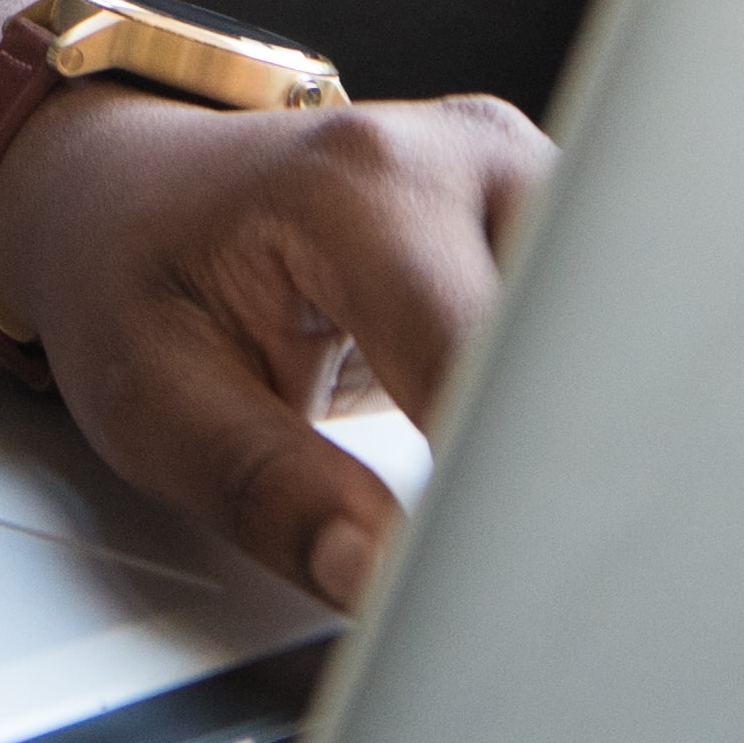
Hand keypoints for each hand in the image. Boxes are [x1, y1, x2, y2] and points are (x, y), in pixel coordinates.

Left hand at [0, 81, 548, 615]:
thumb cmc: (134, 273)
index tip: (485, 586)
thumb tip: (372, 574)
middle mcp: (468, 156)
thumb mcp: (150, 396)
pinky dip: (577, 404)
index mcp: (364, 188)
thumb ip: (266, 491)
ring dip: (581, 433)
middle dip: (568, 465)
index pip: (484, 367)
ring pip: (615, 331)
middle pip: (580, 338)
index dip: (500, 491)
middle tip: (529, 575)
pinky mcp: (551, 212)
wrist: (128, 186)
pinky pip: (601, 322)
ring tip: (531, 518)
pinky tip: (545, 464)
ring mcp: (523, 174)